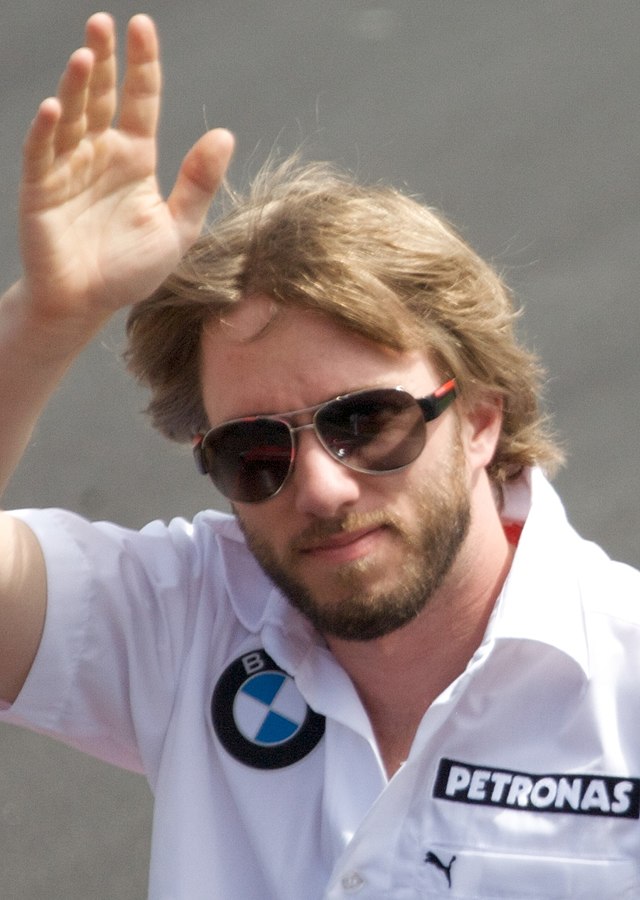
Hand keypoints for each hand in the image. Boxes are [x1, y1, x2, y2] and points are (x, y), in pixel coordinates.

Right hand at [18, 13, 233, 331]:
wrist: (89, 305)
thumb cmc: (130, 270)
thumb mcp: (177, 229)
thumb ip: (198, 184)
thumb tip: (225, 135)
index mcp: (135, 158)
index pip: (140, 101)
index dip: (142, 65)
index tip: (142, 28)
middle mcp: (100, 154)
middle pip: (100, 95)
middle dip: (103, 59)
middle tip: (104, 23)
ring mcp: (68, 168)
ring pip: (71, 116)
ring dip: (75, 85)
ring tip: (85, 55)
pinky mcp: (41, 189)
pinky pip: (41, 153)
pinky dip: (46, 131)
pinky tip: (55, 108)